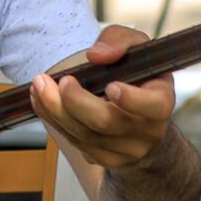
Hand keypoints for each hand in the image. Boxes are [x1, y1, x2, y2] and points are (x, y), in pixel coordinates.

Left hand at [31, 24, 176, 169]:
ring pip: (84, 135)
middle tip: (58, 80)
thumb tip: (96, 56)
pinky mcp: (106, 159)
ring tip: (39, 85)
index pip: (155, 107)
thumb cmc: (135, 75)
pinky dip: (53, 120)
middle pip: (107, 122)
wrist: (136, 111)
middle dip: (75, 101)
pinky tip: (42, 102)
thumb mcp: (134, 47)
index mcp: (161, 102)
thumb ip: (118, 41)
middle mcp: (149, 131)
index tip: (109, 86)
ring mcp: (128, 150)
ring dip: (55, 109)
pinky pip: (75, 143)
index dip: (132, 99)